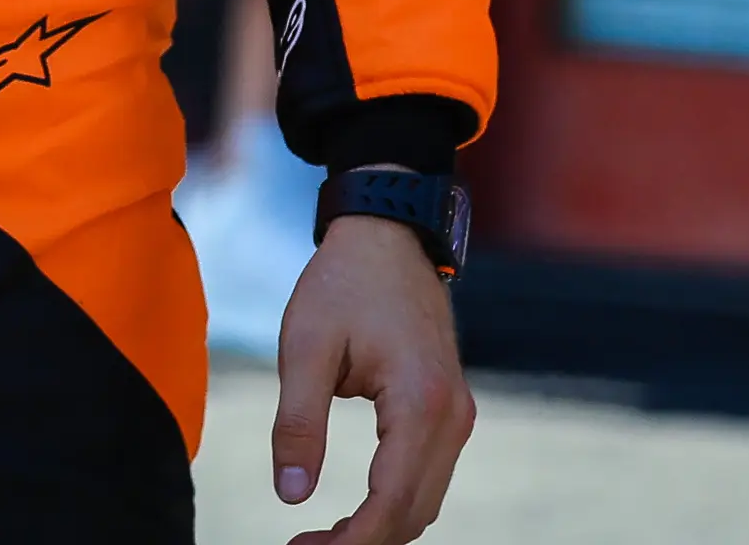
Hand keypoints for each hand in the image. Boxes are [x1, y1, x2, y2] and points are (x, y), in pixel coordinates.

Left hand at [270, 212, 473, 544]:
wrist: (388, 234)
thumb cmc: (342, 284)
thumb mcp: (304, 347)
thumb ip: (297, 423)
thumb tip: (290, 495)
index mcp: (420, 401)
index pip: (391, 502)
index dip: (350, 541)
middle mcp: (453, 415)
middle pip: (414, 513)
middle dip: (363, 541)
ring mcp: (458, 413)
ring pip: (425, 500)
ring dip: (379, 527)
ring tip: (322, 538)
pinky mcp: (449, 410)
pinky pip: (427, 475)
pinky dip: (394, 502)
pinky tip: (354, 511)